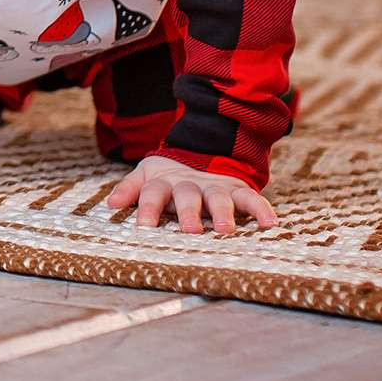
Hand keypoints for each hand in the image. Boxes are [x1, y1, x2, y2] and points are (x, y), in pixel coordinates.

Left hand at [106, 155, 276, 236]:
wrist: (201, 150)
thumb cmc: (168, 177)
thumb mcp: (146, 176)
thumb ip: (130, 189)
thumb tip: (110, 204)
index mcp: (164, 183)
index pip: (153, 194)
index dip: (148, 208)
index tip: (144, 226)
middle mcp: (189, 185)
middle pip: (187, 197)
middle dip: (187, 213)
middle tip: (189, 230)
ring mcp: (214, 187)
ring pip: (218, 198)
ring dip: (222, 213)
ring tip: (225, 230)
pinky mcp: (236, 188)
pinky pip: (250, 198)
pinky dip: (261, 209)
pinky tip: (270, 224)